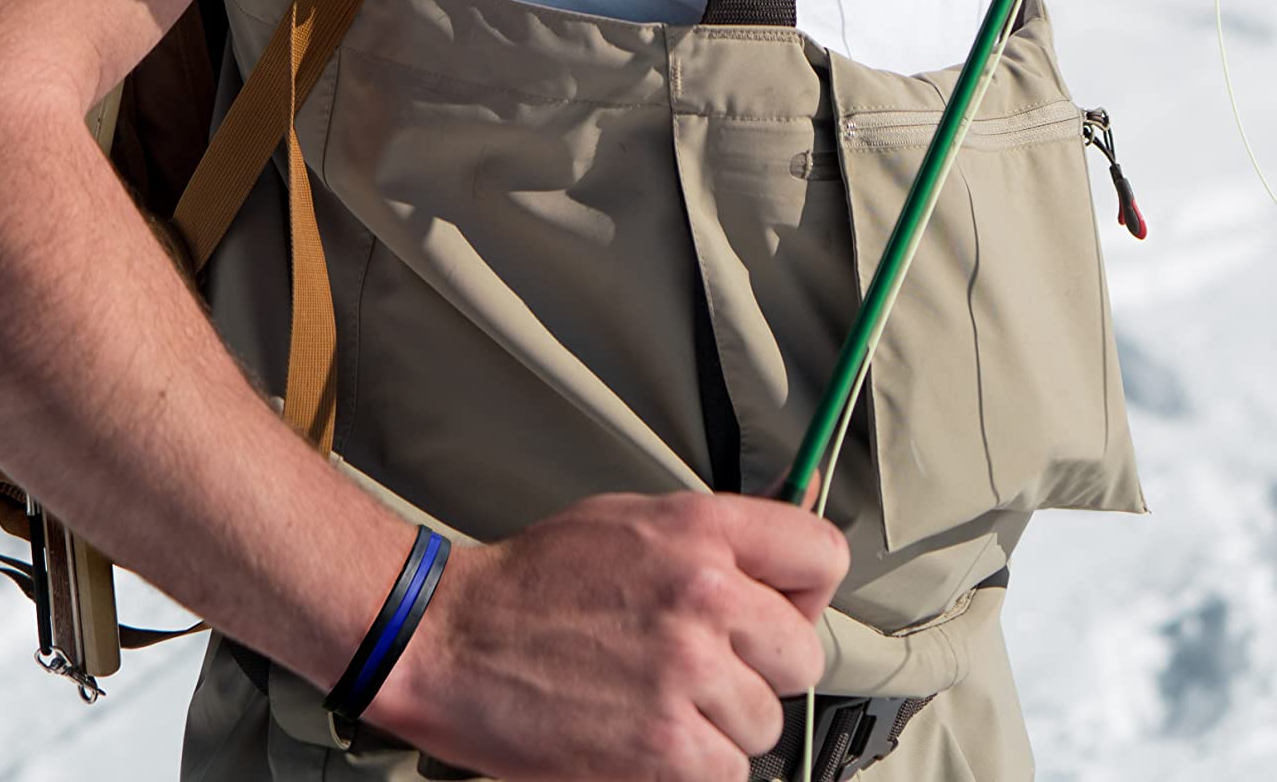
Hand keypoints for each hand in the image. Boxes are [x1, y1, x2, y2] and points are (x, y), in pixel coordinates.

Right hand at [371, 489, 850, 781]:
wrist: (453, 637)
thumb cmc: (536, 580)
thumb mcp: (635, 520)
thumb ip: (716, 536)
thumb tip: (788, 539)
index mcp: (702, 530)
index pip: (823, 555)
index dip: (807, 591)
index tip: (782, 608)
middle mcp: (706, 595)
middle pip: (803, 654)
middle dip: (763, 669)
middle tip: (711, 666)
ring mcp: (687, 673)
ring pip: (765, 722)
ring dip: (724, 724)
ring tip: (663, 700)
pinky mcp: (663, 746)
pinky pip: (727, 772)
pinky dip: (695, 766)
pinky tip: (650, 737)